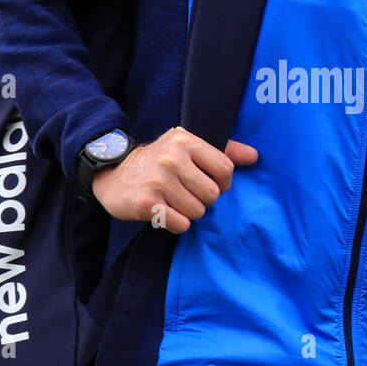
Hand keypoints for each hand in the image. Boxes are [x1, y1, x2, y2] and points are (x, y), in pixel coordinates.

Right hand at [91, 125, 258, 230]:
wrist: (112, 173)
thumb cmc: (157, 161)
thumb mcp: (186, 145)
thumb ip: (222, 150)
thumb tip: (254, 156)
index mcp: (185, 141)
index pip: (225, 168)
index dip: (222, 182)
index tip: (207, 182)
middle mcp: (171, 158)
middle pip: (212, 195)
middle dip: (203, 200)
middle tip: (185, 193)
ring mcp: (158, 181)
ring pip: (197, 211)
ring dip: (188, 212)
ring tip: (173, 201)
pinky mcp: (146, 203)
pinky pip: (181, 224)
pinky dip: (175, 223)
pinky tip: (163, 211)